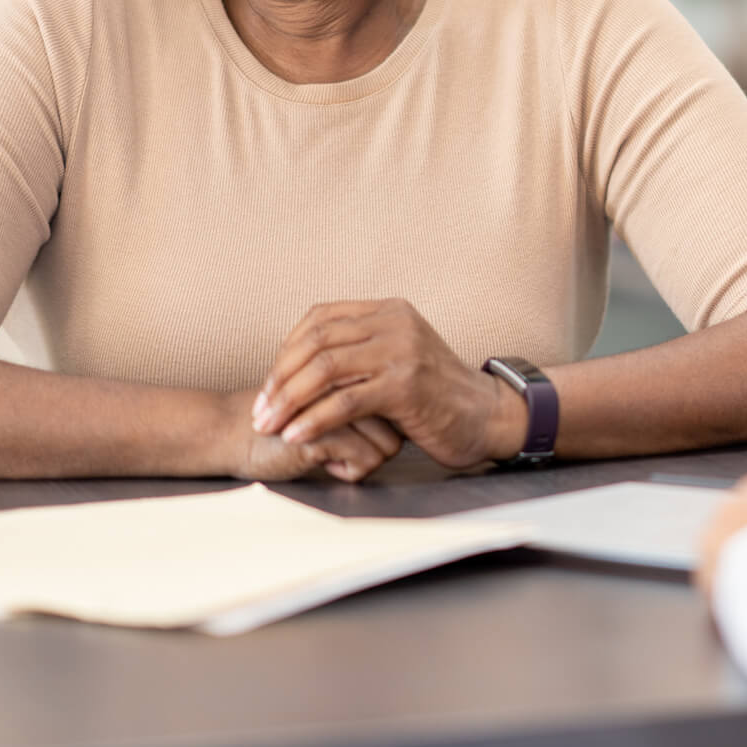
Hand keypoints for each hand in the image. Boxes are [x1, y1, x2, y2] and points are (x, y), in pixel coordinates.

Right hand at [213, 388, 403, 482]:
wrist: (231, 432)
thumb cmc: (284, 422)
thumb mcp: (327, 404)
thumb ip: (362, 401)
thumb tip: (409, 419)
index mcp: (354, 367)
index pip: (400, 405)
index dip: (384, 429)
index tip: (355, 435)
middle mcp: (351, 380)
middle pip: (399, 426)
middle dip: (378, 447)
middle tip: (340, 448)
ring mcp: (338, 403)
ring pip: (388, 445)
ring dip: (364, 460)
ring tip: (328, 454)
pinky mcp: (324, 431)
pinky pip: (366, 460)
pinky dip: (349, 471)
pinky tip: (321, 462)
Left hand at [252, 299, 526, 469]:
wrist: (487, 416)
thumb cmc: (437, 396)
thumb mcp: (398, 358)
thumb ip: (361, 352)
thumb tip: (305, 364)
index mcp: (388, 311)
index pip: (319, 319)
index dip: (286, 351)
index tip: (270, 384)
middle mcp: (393, 322)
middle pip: (315, 342)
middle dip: (279, 378)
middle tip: (259, 410)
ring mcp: (401, 351)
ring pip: (324, 369)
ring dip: (289, 400)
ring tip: (268, 425)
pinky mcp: (405, 385)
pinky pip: (345, 401)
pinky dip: (314, 420)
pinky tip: (296, 436)